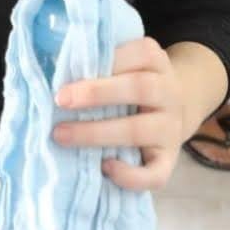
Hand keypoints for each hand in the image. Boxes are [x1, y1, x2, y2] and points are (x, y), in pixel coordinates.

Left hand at [50, 38, 185, 191]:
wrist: (174, 110)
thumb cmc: (132, 84)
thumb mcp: (126, 64)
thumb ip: (100, 62)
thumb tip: (56, 67)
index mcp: (156, 62)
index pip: (140, 54)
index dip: (106, 60)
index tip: (70, 72)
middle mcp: (169, 93)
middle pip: (139, 88)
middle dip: (96, 93)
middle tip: (60, 100)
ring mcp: (171, 128)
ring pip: (138, 131)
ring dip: (96, 133)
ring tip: (61, 134)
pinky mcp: (170, 160)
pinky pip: (156, 174)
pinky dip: (130, 175)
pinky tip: (104, 167)